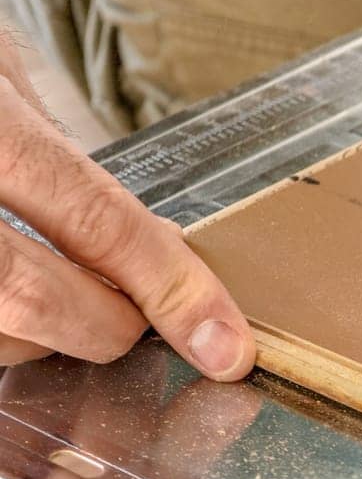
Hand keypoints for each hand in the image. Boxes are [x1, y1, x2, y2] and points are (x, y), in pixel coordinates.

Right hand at [0, 33, 254, 378]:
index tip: (223, 343)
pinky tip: (10, 304)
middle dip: (100, 325)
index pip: (93, 216)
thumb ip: (47, 136)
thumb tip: (129, 230)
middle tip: (131, 320)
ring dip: (30, 337)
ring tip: (59, 302)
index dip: (167, 286)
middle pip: (24, 298)